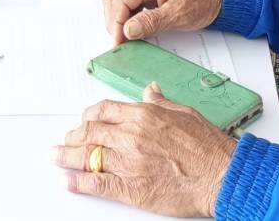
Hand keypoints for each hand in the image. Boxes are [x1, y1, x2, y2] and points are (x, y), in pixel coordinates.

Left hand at [54, 84, 234, 216]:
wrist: (222, 174)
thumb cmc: (208, 146)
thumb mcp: (184, 112)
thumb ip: (161, 102)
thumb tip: (150, 91)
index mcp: (143, 115)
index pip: (104, 110)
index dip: (88, 116)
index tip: (83, 121)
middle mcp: (132, 136)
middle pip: (90, 133)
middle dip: (73, 137)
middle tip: (64, 141)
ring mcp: (129, 162)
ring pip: (89, 156)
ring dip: (67, 157)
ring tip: (56, 157)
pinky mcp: (132, 188)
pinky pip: (97, 183)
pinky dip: (78, 182)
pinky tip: (68, 181)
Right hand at [102, 0, 225, 43]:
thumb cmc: (203, 0)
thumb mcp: (178, 15)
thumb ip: (151, 22)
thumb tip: (128, 30)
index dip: (115, 22)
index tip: (118, 41)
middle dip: (113, 21)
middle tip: (120, 41)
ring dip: (117, 18)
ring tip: (125, 36)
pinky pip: (128, 1)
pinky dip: (126, 15)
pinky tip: (133, 28)